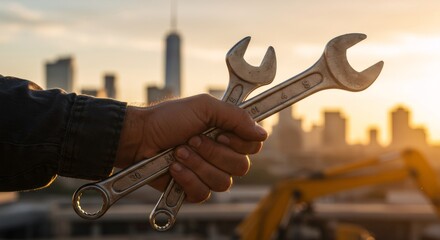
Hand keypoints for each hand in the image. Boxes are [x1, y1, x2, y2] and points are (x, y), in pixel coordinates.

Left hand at [115, 94, 266, 202]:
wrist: (140, 137)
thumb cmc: (169, 118)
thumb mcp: (204, 107)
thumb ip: (236, 117)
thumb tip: (263, 134)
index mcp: (228, 134)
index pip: (254, 146)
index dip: (240, 143)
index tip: (221, 134)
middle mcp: (222, 154)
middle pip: (241, 167)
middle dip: (214, 153)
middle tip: (192, 139)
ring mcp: (208, 173)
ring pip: (223, 182)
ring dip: (198, 164)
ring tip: (179, 152)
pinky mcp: (194, 189)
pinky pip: (204, 193)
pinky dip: (187, 178)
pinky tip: (174, 168)